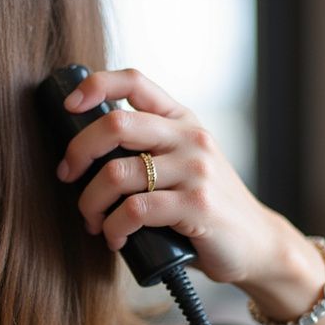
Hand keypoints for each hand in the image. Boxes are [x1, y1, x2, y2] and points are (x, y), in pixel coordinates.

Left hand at [55, 67, 299, 289]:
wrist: (256, 243)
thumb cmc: (202, 207)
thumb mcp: (181, 164)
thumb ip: (144, 150)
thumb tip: (80, 153)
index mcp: (181, 120)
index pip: (135, 81)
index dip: (95, 85)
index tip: (69, 106)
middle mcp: (190, 137)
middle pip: (115, 124)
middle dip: (78, 152)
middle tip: (68, 176)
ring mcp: (196, 170)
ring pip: (117, 174)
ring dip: (90, 203)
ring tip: (93, 221)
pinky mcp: (197, 205)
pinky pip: (134, 210)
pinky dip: (113, 228)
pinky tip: (115, 238)